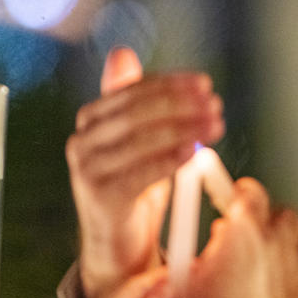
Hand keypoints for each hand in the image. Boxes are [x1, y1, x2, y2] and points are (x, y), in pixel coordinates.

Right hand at [66, 47, 223, 297]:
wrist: (120, 243)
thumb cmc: (134, 186)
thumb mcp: (139, 140)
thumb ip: (136, 101)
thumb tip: (122, 53)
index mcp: (92, 120)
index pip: (133, 91)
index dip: (171, 85)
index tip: (205, 84)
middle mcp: (82, 141)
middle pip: (136, 112)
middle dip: (180, 105)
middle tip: (215, 105)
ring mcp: (87, 170)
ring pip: (139, 140)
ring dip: (182, 129)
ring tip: (215, 125)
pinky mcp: (100, 198)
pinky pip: (137, 173)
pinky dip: (167, 160)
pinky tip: (193, 152)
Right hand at [188, 178, 297, 297]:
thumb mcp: (193, 275)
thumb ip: (212, 249)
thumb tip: (220, 239)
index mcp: (245, 230)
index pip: (251, 192)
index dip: (244, 193)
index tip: (240, 196)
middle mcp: (277, 243)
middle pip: (287, 215)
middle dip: (273, 222)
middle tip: (258, 236)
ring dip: (291, 252)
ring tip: (273, 268)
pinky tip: (284, 297)